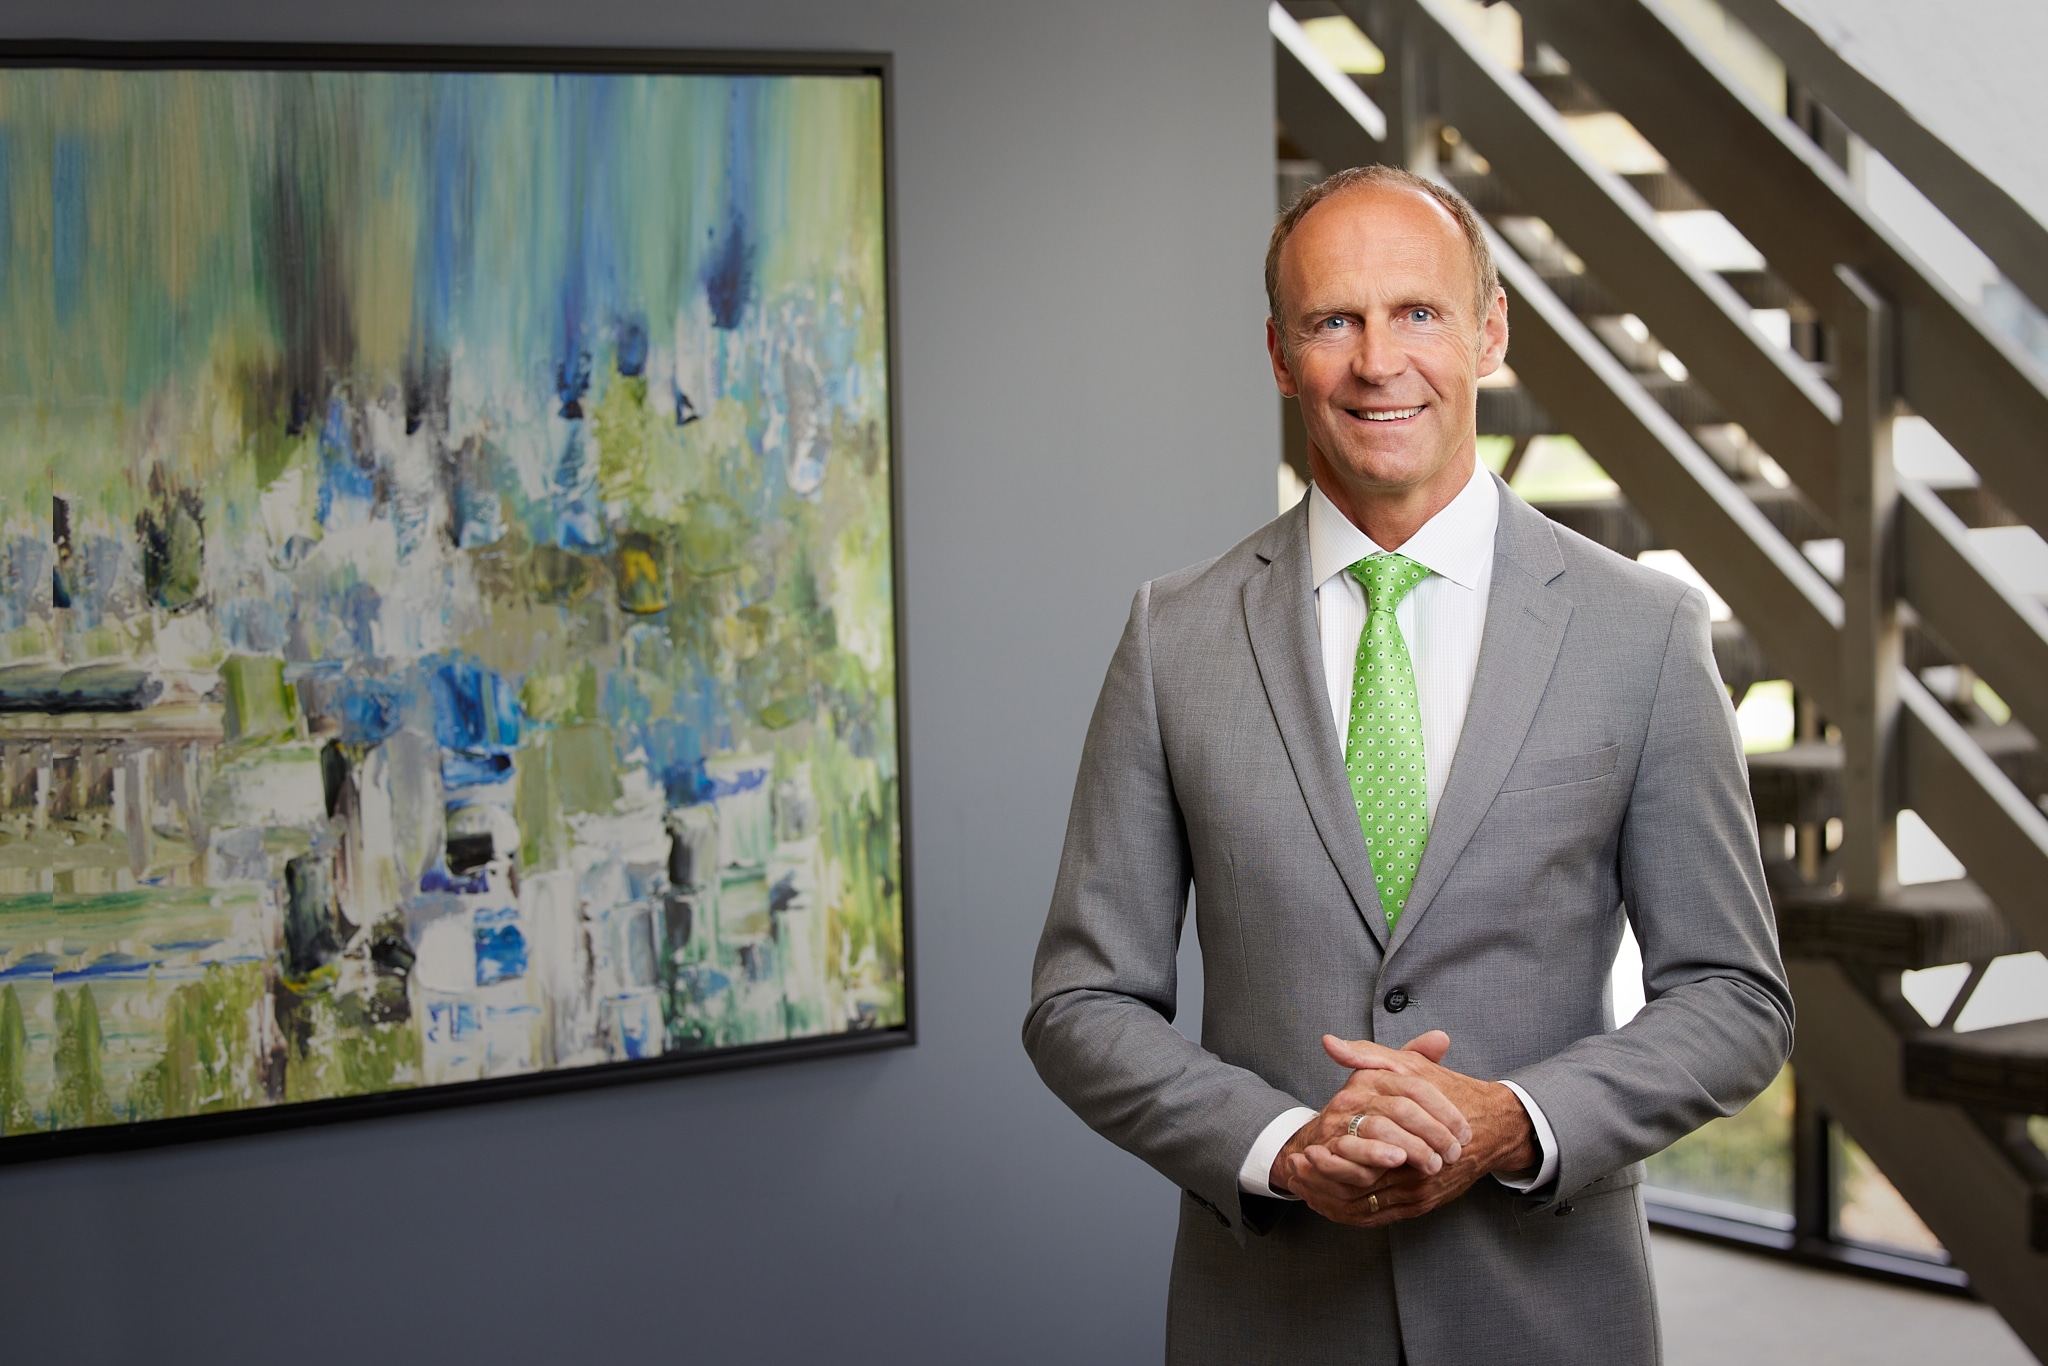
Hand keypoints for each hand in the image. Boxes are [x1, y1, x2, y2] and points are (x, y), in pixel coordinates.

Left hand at [1288, 1031, 1538, 1227]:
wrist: (1494, 1125)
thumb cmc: (1449, 1092)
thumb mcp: (1409, 1067)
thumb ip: (1368, 1056)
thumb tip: (1330, 1043)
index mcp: (1407, 1136)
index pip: (1357, 1157)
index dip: (1326, 1159)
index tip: (1301, 1153)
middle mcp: (1415, 1170)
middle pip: (1358, 1186)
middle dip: (1324, 1183)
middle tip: (1297, 1174)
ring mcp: (1420, 1191)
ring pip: (1367, 1206)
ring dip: (1333, 1201)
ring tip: (1305, 1192)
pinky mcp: (1423, 1204)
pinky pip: (1380, 1216)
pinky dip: (1354, 1214)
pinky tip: (1331, 1205)